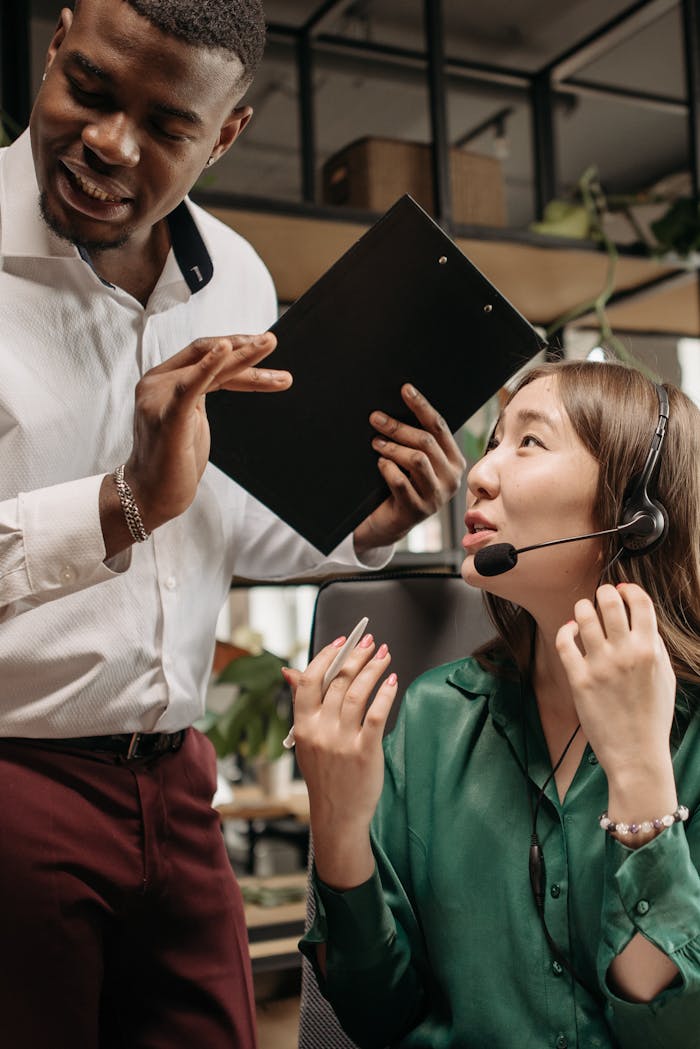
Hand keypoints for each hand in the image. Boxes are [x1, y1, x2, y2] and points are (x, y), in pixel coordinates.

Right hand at [125, 333, 290, 530]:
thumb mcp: (192, 417)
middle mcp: (156, 383)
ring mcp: (158, 399)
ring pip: (207, 369)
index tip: (262, 346)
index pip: (202, 353)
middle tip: (271, 341)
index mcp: (162, 380)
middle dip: (243, 348)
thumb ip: (202, 392)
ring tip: (268, 345)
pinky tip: (226, 351)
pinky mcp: (166, 419)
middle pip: (207, 355)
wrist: (149, 496)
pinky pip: (190, 387)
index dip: (234, 348)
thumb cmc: (172, 458)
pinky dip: (208, 367)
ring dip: (242, 358)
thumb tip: (233, 374)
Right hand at [284, 634, 396, 887]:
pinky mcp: (365, 751)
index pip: (309, 680)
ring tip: (384, 655)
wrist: (337, 815)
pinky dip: (384, 694)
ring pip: (357, 693)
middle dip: (356, 656)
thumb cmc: (324, 774)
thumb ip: (302, 704)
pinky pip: (376, 715)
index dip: (327, 655)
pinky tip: (392, 681)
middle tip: (370, 641)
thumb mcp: (305, 739)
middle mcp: (320, 731)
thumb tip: (289, 672)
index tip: (343, 640)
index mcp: (302, 725)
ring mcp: (342, 741)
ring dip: (372, 669)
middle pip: (338, 682)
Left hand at [353, 384, 464, 554]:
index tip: (405, 390)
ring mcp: (436, 497)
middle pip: (426, 442)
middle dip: (398, 426)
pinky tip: (380, 465)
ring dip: (392, 447)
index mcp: (454, 461)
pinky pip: (401, 482)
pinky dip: (388, 469)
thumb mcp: (413, 461)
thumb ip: (416, 440)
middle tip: (375, 418)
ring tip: (375, 442)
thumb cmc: (400, 483)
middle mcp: (451, 479)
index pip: (439, 427)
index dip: (422, 406)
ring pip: (416, 460)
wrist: (387, 523)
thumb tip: (401, 401)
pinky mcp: (418, 510)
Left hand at [555, 583, 676, 783]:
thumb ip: (654, 647)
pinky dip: (566, 631)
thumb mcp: (665, 678)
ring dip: (583, 608)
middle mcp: (625, 653)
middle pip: (609, 602)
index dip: (629, 589)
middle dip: (604, 593)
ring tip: (584, 611)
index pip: (640, 603)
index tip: (622, 589)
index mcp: (650, 650)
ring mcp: (600, 666)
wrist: (636, 753)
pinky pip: (565, 642)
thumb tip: (640, 622)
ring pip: (584, 616)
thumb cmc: (652, 717)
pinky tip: (571, 631)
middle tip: (601, 597)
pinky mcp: (579, 680)